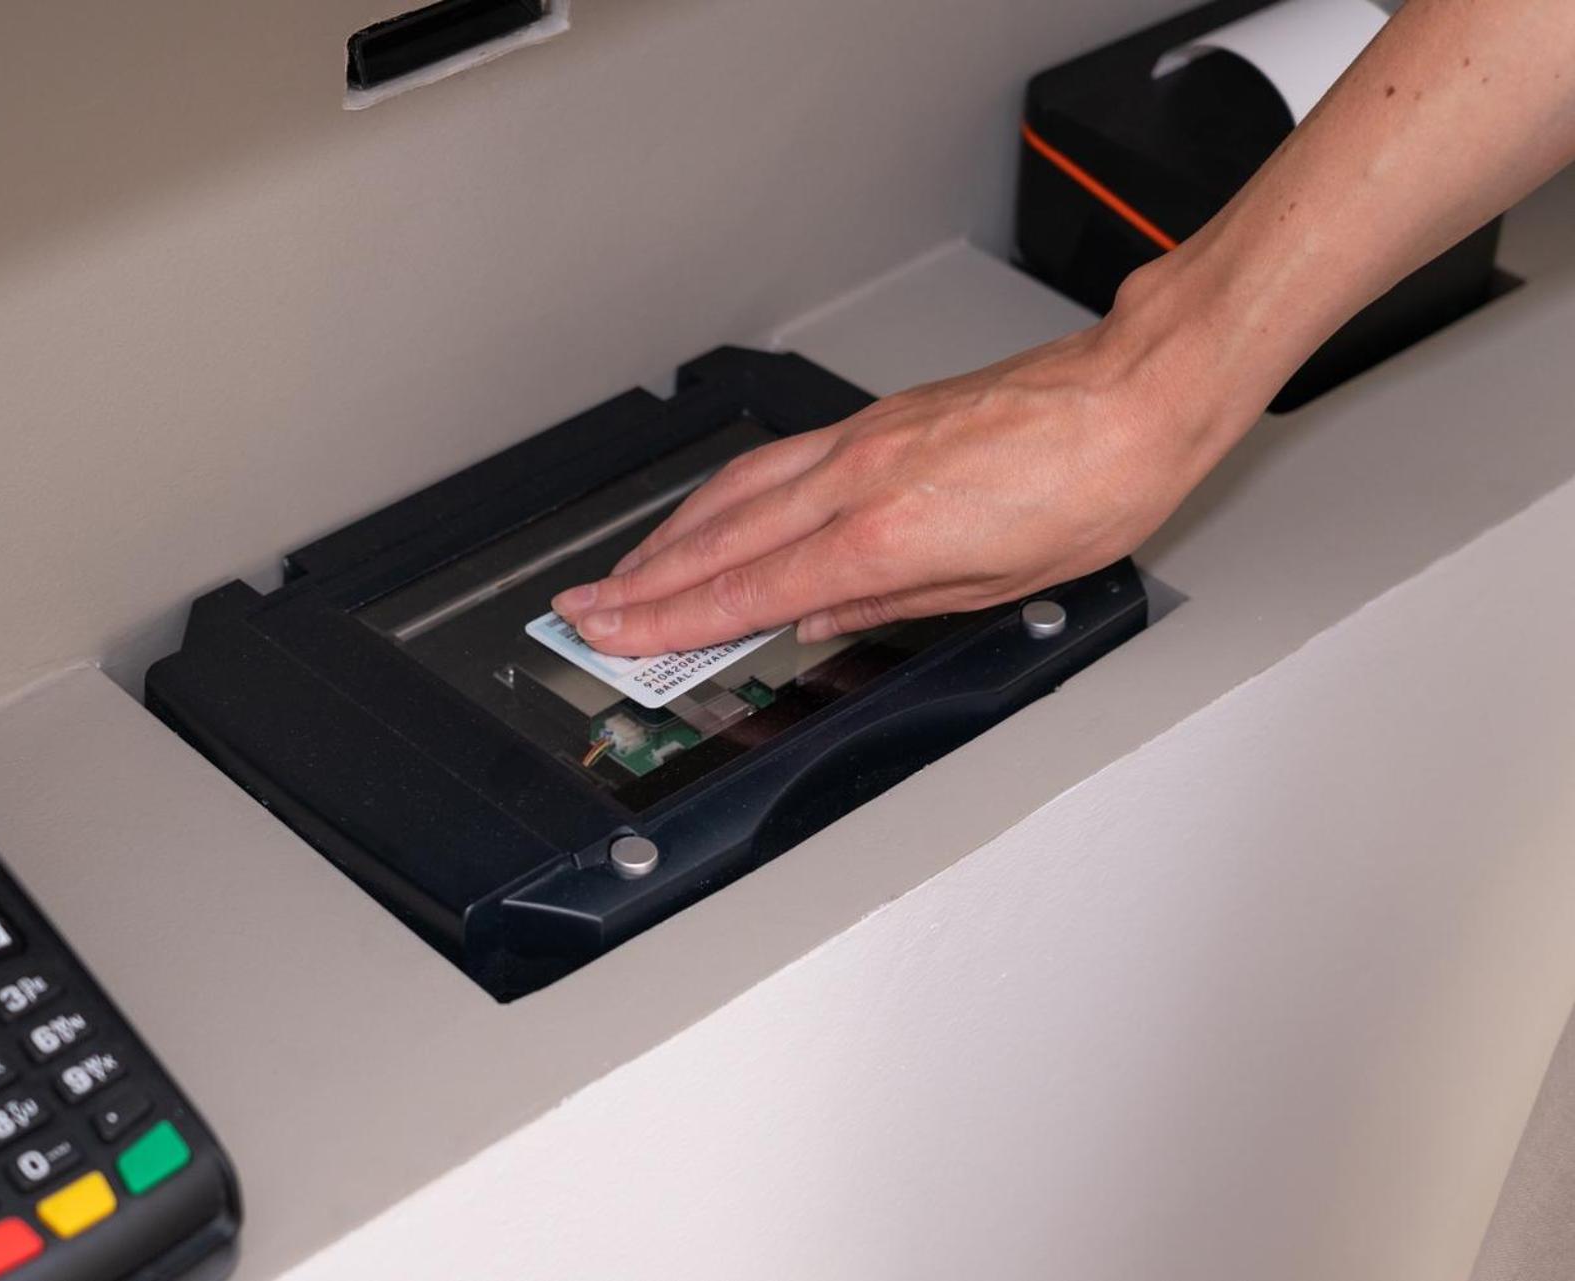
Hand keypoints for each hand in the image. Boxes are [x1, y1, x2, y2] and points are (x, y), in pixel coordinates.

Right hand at [551, 287, 1260, 655]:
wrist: (1140, 391)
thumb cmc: (1097, 485)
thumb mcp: (1002, 583)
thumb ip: (893, 604)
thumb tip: (823, 620)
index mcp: (887, 535)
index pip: (750, 592)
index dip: (669, 620)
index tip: (615, 636)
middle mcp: (859, 480)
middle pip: (720, 541)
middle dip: (641, 582)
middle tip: (582, 610)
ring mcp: (860, 441)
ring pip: (734, 494)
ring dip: (668, 537)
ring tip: (624, 572)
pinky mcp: (875, 420)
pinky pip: (773, 461)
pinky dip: (722, 494)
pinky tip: (706, 513)